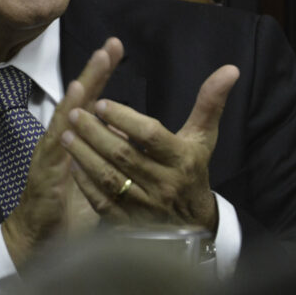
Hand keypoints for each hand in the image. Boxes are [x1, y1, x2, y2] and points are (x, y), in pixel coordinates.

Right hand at [1, 38, 123, 267]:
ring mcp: (52, 150)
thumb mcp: (98, 183)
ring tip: (99, 59)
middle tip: (111, 45)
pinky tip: (76, 97)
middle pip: (80, 99)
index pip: (93, 103)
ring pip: (69, 110)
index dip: (102, 77)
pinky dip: (67, 113)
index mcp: (78, 141)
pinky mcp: (46, 167)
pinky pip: (58, 136)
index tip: (115, 50)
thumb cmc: (68, 214)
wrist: (38, 242)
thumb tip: (132, 143)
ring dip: (84, 84)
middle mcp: (63, 139)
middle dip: (95, 70)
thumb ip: (112, 160)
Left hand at [62, 61, 239, 231]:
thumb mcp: (203, 137)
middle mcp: (164, 183)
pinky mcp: (128, 223)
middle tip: (75, 114)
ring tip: (66, 133)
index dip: (124, 118)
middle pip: (123, 155)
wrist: (192, 225)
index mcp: (182, 159)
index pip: (150, 135)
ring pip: (109, 178)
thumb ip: (210, 103)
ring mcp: (144, 206)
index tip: (101, 103)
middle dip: (95, 133)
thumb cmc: (192, 170)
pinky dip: (85, 182)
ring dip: (84, 154)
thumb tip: (230, 69)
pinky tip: (72, 164)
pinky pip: (101, 202)